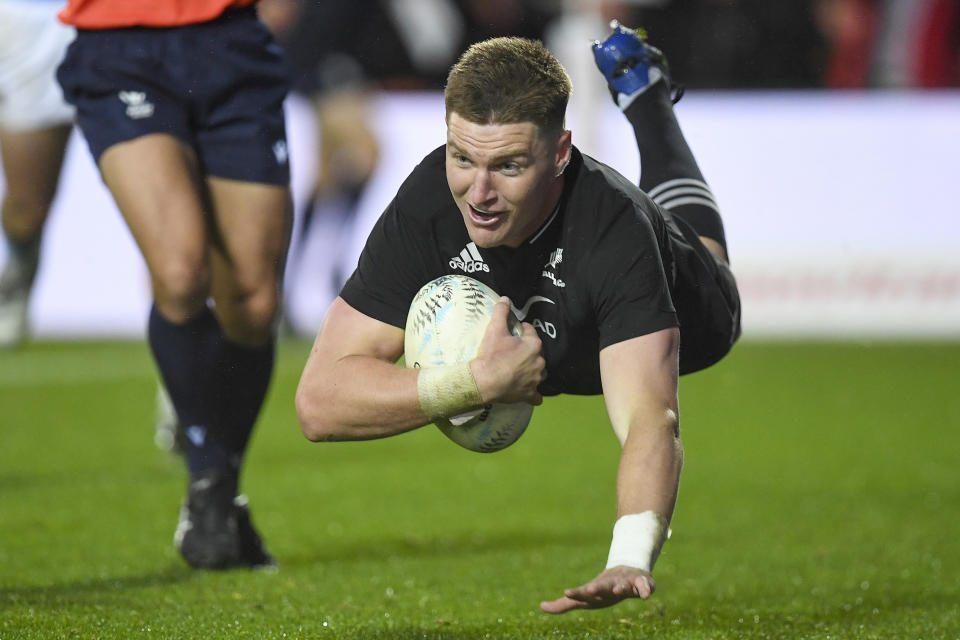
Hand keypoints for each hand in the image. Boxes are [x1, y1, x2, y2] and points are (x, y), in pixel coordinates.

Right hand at [470, 297, 544, 405]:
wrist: (484, 381)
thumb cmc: (491, 355)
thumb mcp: (494, 330)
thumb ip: (501, 312)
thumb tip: (505, 298)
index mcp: (534, 345)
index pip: (531, 332)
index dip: (521, 330)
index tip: (512, 333)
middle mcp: (539, 362)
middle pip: (536, 353)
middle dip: (527, 351)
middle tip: (512, 352)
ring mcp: (536, 380)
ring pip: (539, 373)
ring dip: (533, 371)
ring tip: (519, 370)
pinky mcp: (529, 394)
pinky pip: (536, 396)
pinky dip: (533, 393)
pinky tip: (526, 390)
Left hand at [540, 566, 655, 613]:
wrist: (628, 569)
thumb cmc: (603, 589)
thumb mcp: (584, 598)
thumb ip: (564, 604)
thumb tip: (541, 607)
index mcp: (596, 590)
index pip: (584, 592)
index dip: (577, 593)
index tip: (566, 592)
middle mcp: (610, 584)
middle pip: (602, 586)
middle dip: (597, 588)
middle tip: (590, 590)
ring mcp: (626, 582)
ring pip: (624, 584)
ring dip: (621, 586)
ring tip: (618, 589)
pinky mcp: (642, 582)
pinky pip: (646, 586)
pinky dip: (647, 589)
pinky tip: (647, 595)